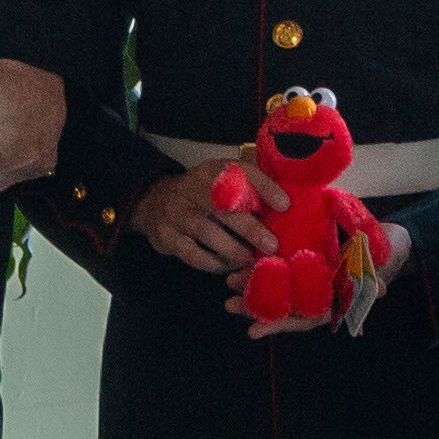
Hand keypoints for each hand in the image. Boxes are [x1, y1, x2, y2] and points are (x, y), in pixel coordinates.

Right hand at [134, 155, 280, 277]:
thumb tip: (285, 207)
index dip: (263, 187)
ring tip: (250, 261)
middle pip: (221, 205)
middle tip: (271, 245)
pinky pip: (192, 254)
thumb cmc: (201, 194)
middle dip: (249, 227)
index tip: (285, 204)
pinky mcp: (167, 236)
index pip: (239, 172)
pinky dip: (213, 264)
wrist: (152, 201)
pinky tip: (227, 268)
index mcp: (211, 170)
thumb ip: (248, 189)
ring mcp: (176, 212)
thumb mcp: (220, 181)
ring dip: (232, 249)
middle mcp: (191, 187)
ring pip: (205, 232)